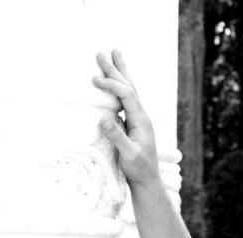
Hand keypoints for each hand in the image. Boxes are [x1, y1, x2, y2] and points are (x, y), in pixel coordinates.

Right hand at [92, 50, 160, 187]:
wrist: (147, 180)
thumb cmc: (138, 168)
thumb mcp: (128, 154)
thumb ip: (117, 136)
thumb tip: (104, 118)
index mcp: (141, 121)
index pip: (127, 95)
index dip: (111, 85)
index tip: (94, 79)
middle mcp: (142, 116)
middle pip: (129, 87)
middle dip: (116, 70)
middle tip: (103, 52)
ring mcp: (138, 119)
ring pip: (129, 91)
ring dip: (120, 74)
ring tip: (114, 57)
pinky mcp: (133, 124)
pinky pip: (125, 100)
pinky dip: (118, 88)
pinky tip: (114, 84)